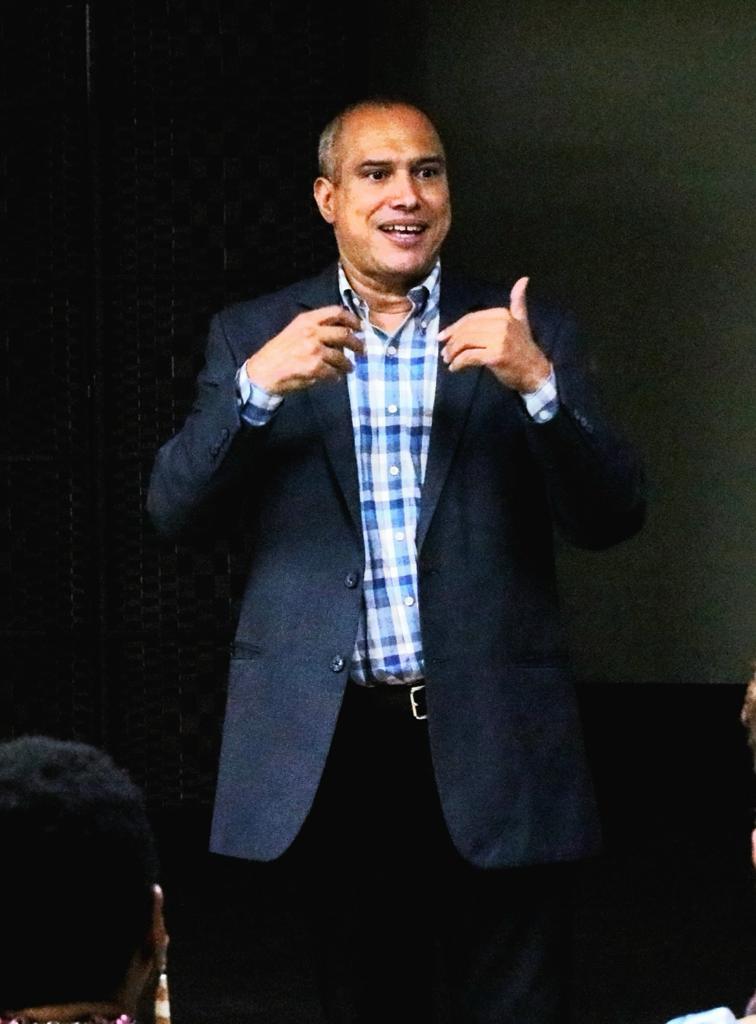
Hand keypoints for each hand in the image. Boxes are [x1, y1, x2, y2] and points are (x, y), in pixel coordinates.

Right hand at [244, 306, 363, 394]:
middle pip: (344, 334)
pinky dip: (336, 376)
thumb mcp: (295, 331)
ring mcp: (314, 349)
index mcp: (307, 320)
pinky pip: (333, 372)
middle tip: (362, 350)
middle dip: (357, 344)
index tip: (360, 327)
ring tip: (349, 368)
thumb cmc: (278, 352)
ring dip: (348, 364)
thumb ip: (315, 328)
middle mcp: (311, 332)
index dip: (352, 319)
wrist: (263, 372)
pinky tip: (334, 377)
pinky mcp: (314, 367)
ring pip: (341, 356)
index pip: (336, 312)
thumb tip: (340, 333)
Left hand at [438, 277, 550, 392]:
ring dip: (452, 352)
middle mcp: (501, 324)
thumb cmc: (524, 348)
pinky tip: (455, 368)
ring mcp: (499, 340)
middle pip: (466, 330)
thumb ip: (518, 301)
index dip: (454, 328)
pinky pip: (469, 357)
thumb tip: (524, 279)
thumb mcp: (521, 320)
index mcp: (503, 314)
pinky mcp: (495, 356)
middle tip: (444, 352)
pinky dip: (458, 363)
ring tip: (448, 360)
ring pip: (465, 342)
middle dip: (451, 341)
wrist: (535, 371)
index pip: (471, 318)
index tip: (442, 337)